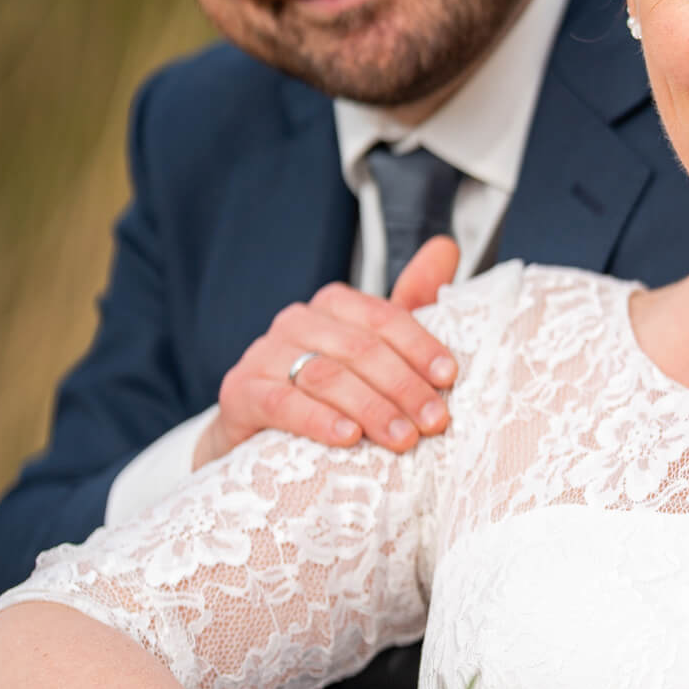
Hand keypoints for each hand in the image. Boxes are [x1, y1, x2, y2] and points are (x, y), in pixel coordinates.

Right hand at [193, 235, 460, 466]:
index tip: (449, 377)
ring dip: (371, 408)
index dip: (420, 346)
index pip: (384, 317)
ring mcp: (264, 355)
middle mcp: (297, 322)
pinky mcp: (239, 392)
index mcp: (334, 306)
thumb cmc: (331, 396)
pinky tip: (348, 438)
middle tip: (434, 421)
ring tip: (403, 439)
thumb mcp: (374, 354)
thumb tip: (445, 246)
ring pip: (324, 375)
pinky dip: (318, 420)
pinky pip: (282, 402)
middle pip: (359, 349)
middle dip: (404, 386)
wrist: (258, 442)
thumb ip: (411, 306)